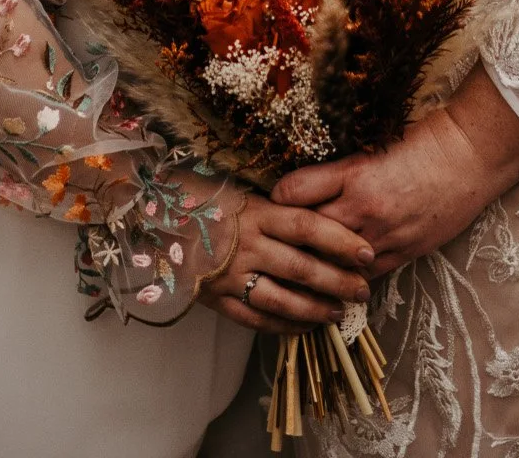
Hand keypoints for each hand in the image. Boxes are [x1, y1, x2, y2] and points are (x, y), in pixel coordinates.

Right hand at [200, 194, 374, 334]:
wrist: (151, 216)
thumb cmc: (200, 195)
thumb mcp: (239, 189)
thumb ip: (274, 206)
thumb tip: (320, 213)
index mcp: (254, 212)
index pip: (307, 226)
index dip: (341, 240)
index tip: (367, 252)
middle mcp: (246, 245)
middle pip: (301, 267)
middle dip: (337, 282)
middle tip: (362, 290)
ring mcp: (230, 275)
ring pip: (282, 300)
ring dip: (315, 309)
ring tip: (337, 312)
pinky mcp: (216, 299)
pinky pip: (256, 319)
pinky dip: (283, 327)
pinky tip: (304, 328)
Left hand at [272, 73, 518, 276]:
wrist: (470, 155)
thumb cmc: (425, 139)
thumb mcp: (375, 143)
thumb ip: (342, 165)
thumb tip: (308, 177)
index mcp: (354, 173)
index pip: (295, 191)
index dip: (277, 195)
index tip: (269, 198)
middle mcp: (364, 209)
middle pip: (309, 233)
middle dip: (288, 237)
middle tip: (271, 239)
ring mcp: (384, 236)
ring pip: (334, 261)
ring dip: (315, 264)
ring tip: (294, 268)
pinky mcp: (404, 253)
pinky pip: (366, 274)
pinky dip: (349, 276)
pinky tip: (336, 279)